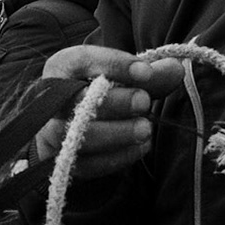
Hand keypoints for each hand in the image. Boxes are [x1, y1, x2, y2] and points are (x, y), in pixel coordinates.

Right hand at [33, 46, 184, 178]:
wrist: (69, 125)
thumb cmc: (100, 93)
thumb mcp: (122, 76)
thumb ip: (150, 74)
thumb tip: (176, 69)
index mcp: (61, 68)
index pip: (82, 60)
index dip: (114, 65)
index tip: (145, 72)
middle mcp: (48, 99)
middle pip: (75, 101)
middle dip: (114, 102)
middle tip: (144, 102)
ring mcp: (51, 134)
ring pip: (77, 137)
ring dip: (115, 133)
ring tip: (145, 129)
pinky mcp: (62, 163)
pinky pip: (86, 164)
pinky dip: (117, 157)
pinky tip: (140, 147)